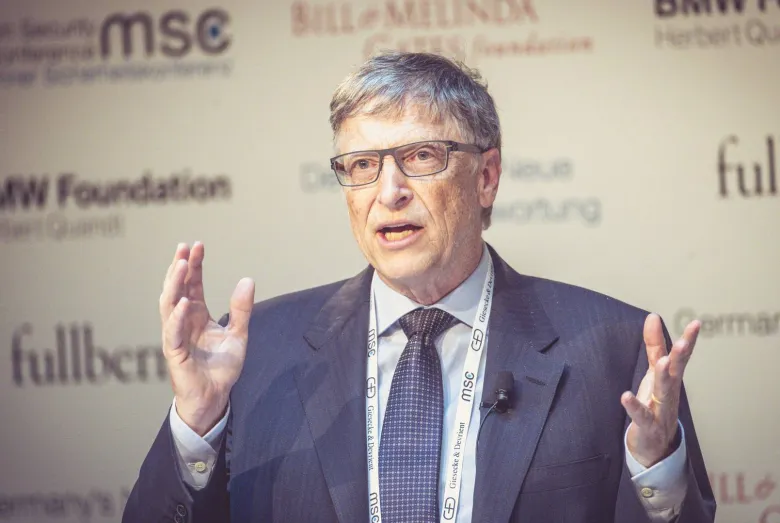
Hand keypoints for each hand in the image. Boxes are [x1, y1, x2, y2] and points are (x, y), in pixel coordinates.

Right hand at [160, 242, 254, 435]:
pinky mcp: (175, 353)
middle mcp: (183, 322)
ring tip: (182, 265)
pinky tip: (183, 302)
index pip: (192, 284)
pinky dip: (177, 317)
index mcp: (196, 315)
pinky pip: (173, 333)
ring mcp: (176, 336)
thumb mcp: (238, 334)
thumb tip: (248, 279)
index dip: (195, 265)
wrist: (216, 397)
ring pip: (169, 305)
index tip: (198, 245)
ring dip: (175, 284)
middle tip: (185, 247)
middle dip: (180, 267)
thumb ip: (242, 309)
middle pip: (177, 288)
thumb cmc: (221, 367)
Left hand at [621, 313, 699, 467]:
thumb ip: (654, 345)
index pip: (681, 357)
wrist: (654, 446)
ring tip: (664, 362)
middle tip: (684, 342)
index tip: (696, 323)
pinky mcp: (648, 426)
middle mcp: (669, 393)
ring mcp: (660, 410)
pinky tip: (626, 396)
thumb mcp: (654, 372)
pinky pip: (641, 416)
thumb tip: (652, 317)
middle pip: (676, 373)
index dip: (688, 340)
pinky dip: (634, 406)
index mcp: (671, 379)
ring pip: (664, 393)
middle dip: (680, 357)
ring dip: (664, 378)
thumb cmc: (655, 404)